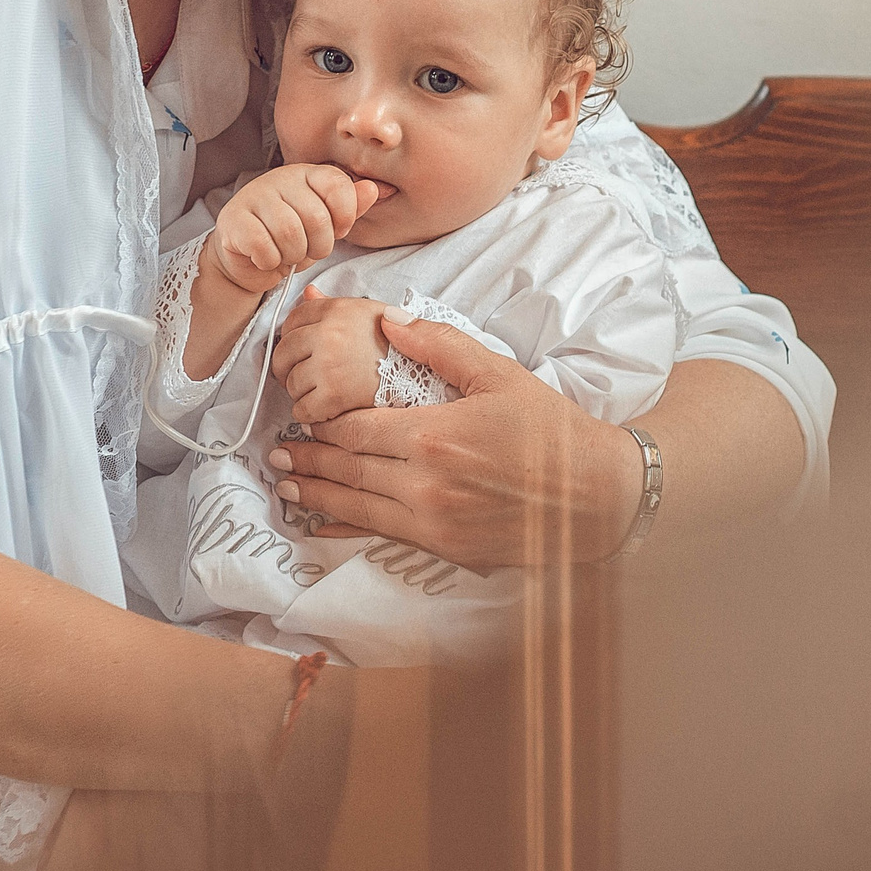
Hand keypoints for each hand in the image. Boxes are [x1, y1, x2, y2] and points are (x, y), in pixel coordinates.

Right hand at [209, 165, 379, 297]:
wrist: (247, 258)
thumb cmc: (290, 239)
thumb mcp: (326, 224)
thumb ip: (349, 207)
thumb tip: (374, 189)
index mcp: (307, 174)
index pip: (339, 185)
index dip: (344, 217)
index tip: (336, 231)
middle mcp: (280, 178)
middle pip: (317, 216)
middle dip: (318, 245)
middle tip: (307, 250)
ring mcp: (254, 196)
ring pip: (290, 233)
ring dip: (293, 255)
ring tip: (287, 254)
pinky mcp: (234, 219)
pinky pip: (263, 246)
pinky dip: (270, 261)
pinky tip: (267, 258)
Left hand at [264, 308, 642, 568]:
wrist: (595, 496)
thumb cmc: (550, 431)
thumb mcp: (499, 374)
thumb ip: (440, 345)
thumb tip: (390, 320)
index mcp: (433, 436)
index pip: (356, 429)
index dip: (322, 423)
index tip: (300, 416)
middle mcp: (424, 484)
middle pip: (348, 469)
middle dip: (309, 459)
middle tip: (275, 453)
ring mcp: (432, 523)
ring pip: (357, 507)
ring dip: (317, 495)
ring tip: (286, 484)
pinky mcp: (444, 549)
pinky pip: (381, 536)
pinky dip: (347, 530)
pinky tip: (324, 525)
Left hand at [270, 286, 392, 425]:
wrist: (424, 375)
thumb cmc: (398, 346)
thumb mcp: (368, 313)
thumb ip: (333, 304)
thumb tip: (308, 291)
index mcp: (336, 310)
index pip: (292, 320)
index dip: (291, 337)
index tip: (299, 349)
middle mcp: (329, 334)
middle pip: (283, 353)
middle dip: (288, 368)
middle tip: (302, 375)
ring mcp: (329, 365)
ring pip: (291, 383)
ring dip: (301, 393)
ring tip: (321, 391)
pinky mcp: (333, 395)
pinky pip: (302, 409)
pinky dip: (309, 414)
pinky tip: (324, 410)